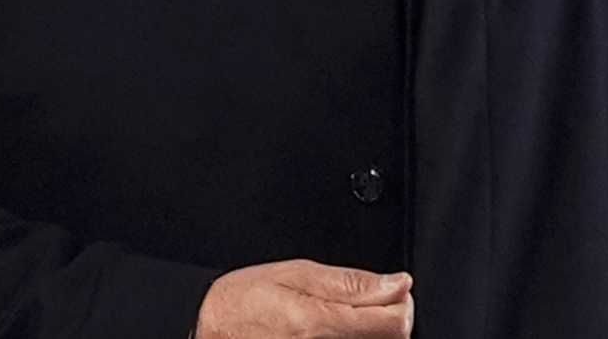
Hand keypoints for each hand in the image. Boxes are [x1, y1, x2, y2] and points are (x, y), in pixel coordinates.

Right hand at [196, 260, 413, 338]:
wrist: (206, 329)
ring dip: (369, 333)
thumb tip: (397, 283)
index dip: (401, 304)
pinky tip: (335, 331)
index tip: (394, 292)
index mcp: (318, 323)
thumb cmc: (243, 301)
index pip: (393, 325)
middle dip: (387, 319)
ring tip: (345, 317)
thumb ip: (352, 282)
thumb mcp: (296, 274)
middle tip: (367, 303)